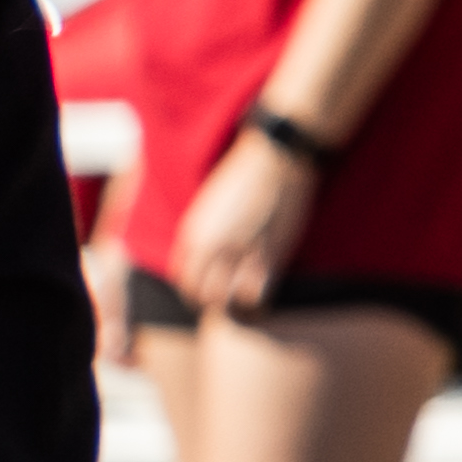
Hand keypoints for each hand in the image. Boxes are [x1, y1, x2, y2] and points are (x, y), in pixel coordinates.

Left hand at [170, 122, 312, 319]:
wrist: (277, 158)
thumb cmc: (245, 176)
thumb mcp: (211, 206)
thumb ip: (205, 236)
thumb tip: (207, 259)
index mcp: (194, 235)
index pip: (183, 279)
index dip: (195, 290)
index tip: (207, 291)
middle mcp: (212, 247)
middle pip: (202, 293)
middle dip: (213, 301)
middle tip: (226, 300)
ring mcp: (240, 252)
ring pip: (226, 297)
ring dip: (233, 303)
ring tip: (243, 301)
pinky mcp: (268, 252)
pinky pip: (254, 291)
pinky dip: (255, 298)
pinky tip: (262, 294)